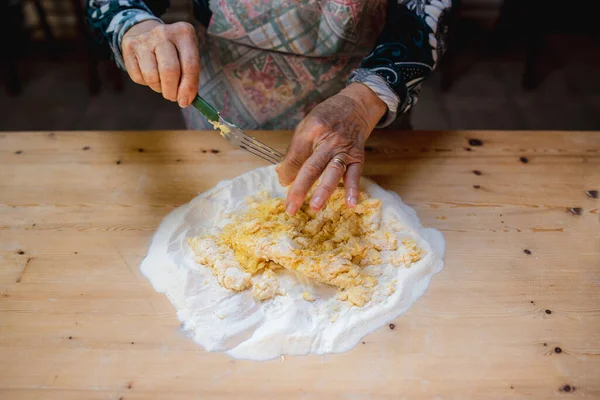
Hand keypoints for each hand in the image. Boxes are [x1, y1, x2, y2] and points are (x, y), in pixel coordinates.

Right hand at [122, 20, 199, 106]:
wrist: (146, 31)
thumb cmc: (174, 51)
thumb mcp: (188, 56)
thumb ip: (191, 77)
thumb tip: (185, 100)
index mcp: (184, 33)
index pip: (190, 65)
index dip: (188, 88)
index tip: (185, 101)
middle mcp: (164, 32)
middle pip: (170, 71)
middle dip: (172, 91)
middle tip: (173, 97)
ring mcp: (145, 38)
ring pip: (152, 76)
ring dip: (158, 88)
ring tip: (162, 84)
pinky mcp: (129, 46)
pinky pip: (138, 77)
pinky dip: (146, 83)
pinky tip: (150, 74)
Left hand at [276, 83, 386, 214]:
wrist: (355, 106)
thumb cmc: (327, 117)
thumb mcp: (306, 126)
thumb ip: (296, 151)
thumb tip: (284, 176)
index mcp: (312, 130)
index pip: (295, 155)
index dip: (287, 172)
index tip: (282, 184)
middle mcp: (328, 141)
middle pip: (312, 167)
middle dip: (300, 189)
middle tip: (291, 208)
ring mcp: (344, 150)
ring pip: (332, 172)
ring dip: (324, 191)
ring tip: (316, 207)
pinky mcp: (357, 157)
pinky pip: (354, 175)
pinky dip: (353, 190)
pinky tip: (351, 204)